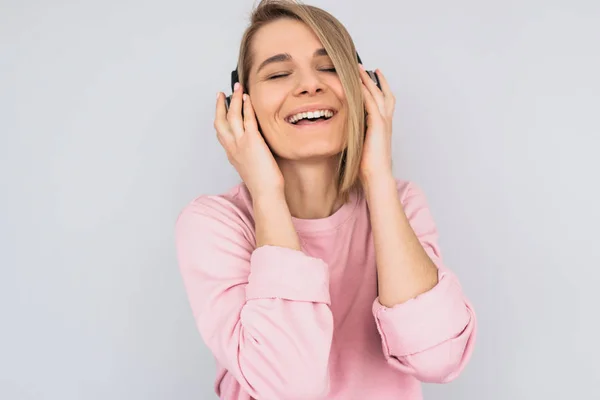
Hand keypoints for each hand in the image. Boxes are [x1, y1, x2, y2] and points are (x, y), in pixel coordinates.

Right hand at [214, 83, 284, 197]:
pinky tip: (247, 98)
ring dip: (234, 100)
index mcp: (232, 154)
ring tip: (237, 88)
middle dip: (221, 105)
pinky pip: (247, 119)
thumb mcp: (251, 167)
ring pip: (233, 116)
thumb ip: (249, 156)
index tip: (221, 108)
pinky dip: (246, 106)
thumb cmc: (262, 184)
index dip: (219, 118)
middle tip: (222, 93)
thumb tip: (256, 151)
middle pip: (221, 121)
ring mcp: (241, 143)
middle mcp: (232, 147)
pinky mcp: (252, 141)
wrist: (265, 192)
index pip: (221, 132)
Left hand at [358, 65, 394, 182]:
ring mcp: (383, 122)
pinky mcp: (378, 125)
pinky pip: (371, 103)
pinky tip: (357, 84)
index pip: (382, 101)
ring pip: (377, 94)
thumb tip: (345, 128)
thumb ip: (357, 133)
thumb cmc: (368, 165)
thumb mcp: (361, 144)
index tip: (371, 76)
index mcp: (382, 126)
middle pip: (383, 93)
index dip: (377, 87)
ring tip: (359, 68)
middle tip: (364, 66)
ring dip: (367, 80)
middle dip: (374, 79)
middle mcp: (385, 121)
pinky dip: (365, 92)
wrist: (377, 176)